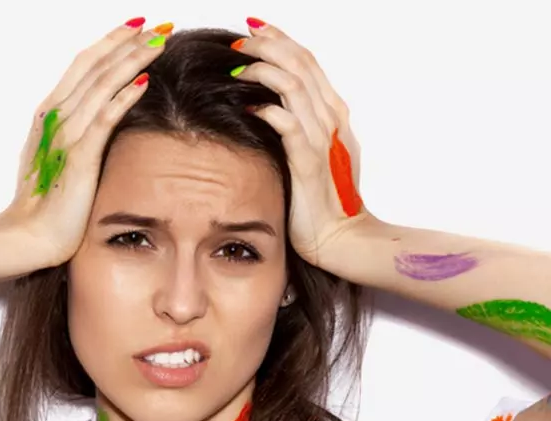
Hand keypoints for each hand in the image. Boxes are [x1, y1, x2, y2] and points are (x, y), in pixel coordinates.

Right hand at [0, 20, 167, 266]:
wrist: (29, 238)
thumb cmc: (45, 206)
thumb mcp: (57, 162)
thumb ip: (73, 138)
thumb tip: (95, 124)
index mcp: (49, 114)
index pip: (83, 66)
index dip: (110, 43)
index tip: (137, 29)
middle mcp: (54, 116)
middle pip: (94, 66)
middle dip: (127, 42)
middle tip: (157, 26)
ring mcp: (65, 135)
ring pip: (101, 85)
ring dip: (131, 61)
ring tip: (158, 43)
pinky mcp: (78, 157)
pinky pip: (103, 120)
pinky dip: (123, 99)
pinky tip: (143, 83)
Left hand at [230, 20, 370, 268]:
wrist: (339, 237)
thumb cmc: (324, 200)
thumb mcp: (318, 155)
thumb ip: (305, 127)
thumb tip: (277, 106)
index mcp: (334, 114)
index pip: (308, 62)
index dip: (282, 39)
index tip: (255, 28)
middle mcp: (331, 120)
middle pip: (300, 65)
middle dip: (269, 45)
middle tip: (240, 39)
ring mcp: (321, 140)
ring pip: (294, 86)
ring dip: (263, 70)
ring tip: (236, 65)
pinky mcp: (308, 163)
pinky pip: (288, 126)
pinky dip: (268, 110)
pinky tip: (248, 105)